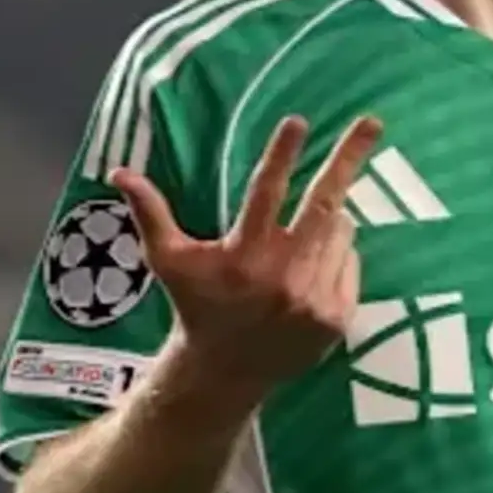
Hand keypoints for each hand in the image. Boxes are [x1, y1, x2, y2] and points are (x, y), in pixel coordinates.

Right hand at [108, 114, 381, 394]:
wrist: (226, 372)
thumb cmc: (197, 305)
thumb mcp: (169, 261)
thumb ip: (151, 213)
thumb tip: (120, 172)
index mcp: (243, 255)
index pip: (266, 193)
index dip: (281, 154)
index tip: (298, 120)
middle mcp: (282, 275)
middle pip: (325, 203)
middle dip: (349, 158)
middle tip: (372, 122)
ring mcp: (314, 298)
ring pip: (340, 230)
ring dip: (329, 219)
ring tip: (300, 239)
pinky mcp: (336, 316)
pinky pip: (350, 261)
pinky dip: (336, 253)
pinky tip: (310, 269)